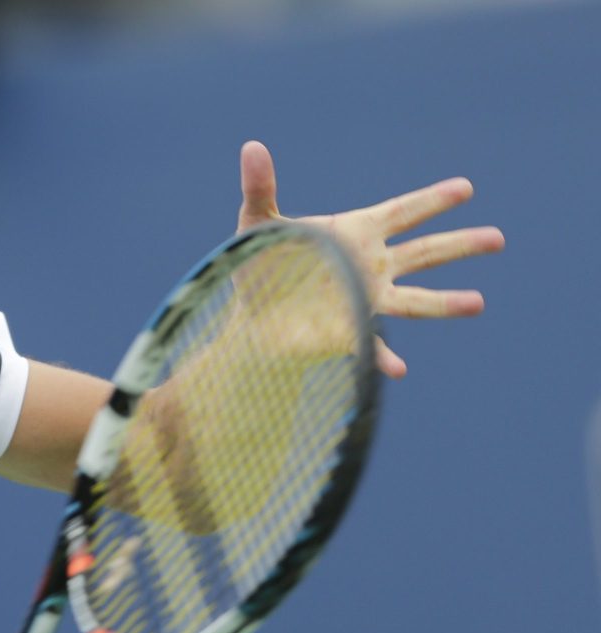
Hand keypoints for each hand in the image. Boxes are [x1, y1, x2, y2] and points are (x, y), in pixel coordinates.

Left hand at [237, 140, 504, 378]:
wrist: (251, 316)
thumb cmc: (259, 265)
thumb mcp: (256, 223)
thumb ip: (260, 187)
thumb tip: (251, 146)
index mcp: (356, 233)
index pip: (402, 212)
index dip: (432, 200)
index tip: (465, 188)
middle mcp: (370, 265)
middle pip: (424, 253)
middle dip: (460, 245)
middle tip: (498, 238)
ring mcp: (365, 300)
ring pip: (414, 300)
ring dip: (445, 303)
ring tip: (479, 303)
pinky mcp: (348, 333)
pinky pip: (371, 347)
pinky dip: (384, 357)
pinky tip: (399, 369)